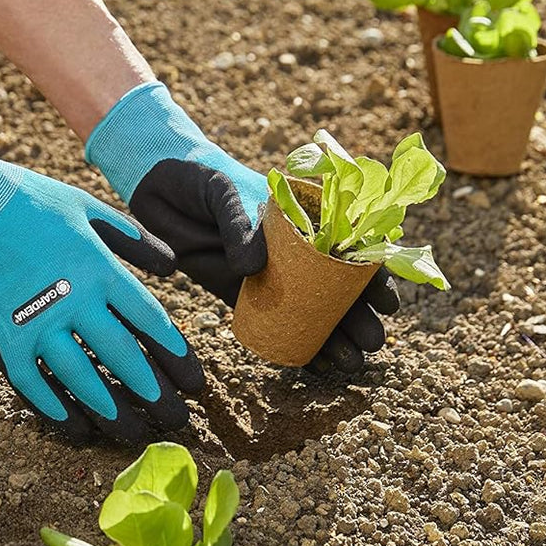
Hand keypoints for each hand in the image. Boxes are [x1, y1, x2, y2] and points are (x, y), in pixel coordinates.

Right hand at [0, 110, 204, 444]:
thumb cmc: (29, 201)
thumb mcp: (89, 208)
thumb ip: (133, 239)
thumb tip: (171, 268)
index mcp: (100, 269)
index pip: (150, 321)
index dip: (176, 356)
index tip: (194, 382)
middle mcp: (75, 302)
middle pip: (123, 358)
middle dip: (154, 393)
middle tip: (175, 420)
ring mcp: (37, 323)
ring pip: (82, 379)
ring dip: (111, 410)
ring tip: (134, 433)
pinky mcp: (4, 336)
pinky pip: (31, 382)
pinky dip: (53, 407)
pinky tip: (74, 426)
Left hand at [86, 82, 398, 371]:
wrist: (159, 185)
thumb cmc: (200, 179)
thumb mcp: (222, 193)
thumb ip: (240, 226)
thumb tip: (253, 268)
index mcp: (303, 217)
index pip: (349, 247)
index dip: (372, 275)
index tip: (385, 300)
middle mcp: (293, 250)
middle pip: (336, 287)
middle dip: (357, 316)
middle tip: (371, 342)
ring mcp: (268, 274)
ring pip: (310, 310)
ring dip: (333, 337)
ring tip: (350, 363)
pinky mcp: (239, 293)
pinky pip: (273, 323)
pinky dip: (294, 343)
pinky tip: (314, 366)